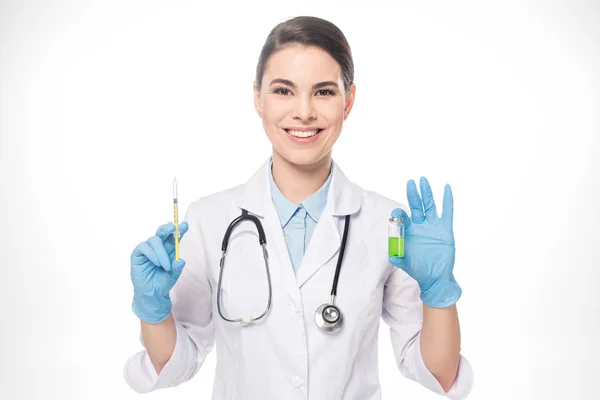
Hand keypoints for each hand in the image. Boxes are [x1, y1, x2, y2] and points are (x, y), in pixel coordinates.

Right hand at [130, 221, 188, 322]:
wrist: (151, 293)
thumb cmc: (163, 282)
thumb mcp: (172, 276)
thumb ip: (177, 269)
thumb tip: (180, 261)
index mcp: (169, 249)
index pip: (174, 236)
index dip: (179, 229)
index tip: (185, 225)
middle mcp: (159, 246)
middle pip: (163, 232)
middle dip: (168, 228)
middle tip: (173, 228)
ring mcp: (148, 249)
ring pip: (154, 240)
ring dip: (161, 252)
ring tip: (165, 266)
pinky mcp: (138, 254)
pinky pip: (143, 247)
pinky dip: (152, 254)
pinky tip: (157, 263)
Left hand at [389, 177, 461, 307]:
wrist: (435, 277)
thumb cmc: (418, 269)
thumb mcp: (406, 264)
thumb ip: (399, 259)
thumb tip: (392, 256)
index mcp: (408, 231)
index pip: (403, 217)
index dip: (399, 214)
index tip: (397, 213)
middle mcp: (420, 226)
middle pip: (416, 206)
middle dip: (413, 194)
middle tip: (410, 182)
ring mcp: (432, 226)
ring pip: (429, 205)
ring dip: (427, 193)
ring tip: (423, 180)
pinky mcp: (445, 229)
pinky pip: (447, 212)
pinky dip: (447, 200)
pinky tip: (447, 188)